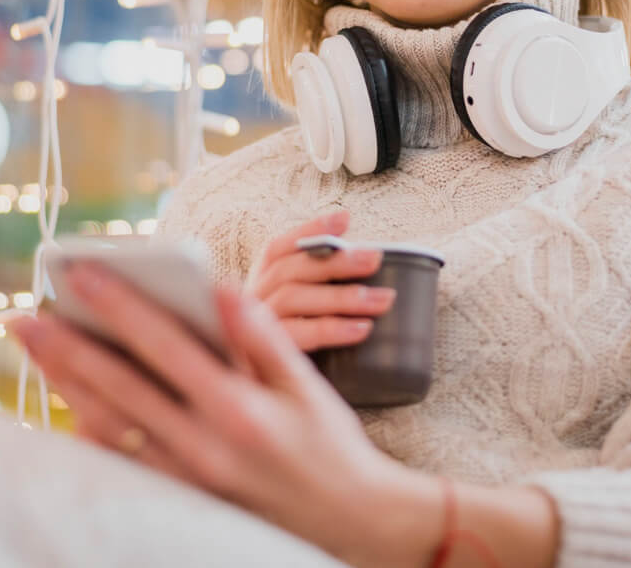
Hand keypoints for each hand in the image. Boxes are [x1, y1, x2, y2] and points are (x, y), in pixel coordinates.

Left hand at [10, 262, 438, 567]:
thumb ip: (260, 334)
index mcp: (237, 407)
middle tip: (23, 316)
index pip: (163, 345)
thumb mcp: (307, 382)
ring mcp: (187, 478)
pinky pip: (122, 463)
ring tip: (35, 351)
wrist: (350, 520)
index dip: (119, 305)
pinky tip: (68, 405)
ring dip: (66, 386)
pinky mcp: (182, 498)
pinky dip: (89, 433)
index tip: (81, 273)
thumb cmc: (330, 444)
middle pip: (118, 387)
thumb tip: (217, 287)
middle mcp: (203, 445)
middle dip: (66, 347)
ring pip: (109, 426)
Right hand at [245, 211, 396, 352]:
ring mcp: (247, 329)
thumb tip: (365, 263)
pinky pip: (299, 336)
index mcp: (255, 286)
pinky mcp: (255, 358)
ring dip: (341, 295)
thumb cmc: (282, 361)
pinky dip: (332, 329)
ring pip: (294, 298)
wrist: (260, 413)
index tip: (345, 218)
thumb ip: (316, 294)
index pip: (277, 248)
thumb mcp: (296, 320)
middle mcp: (247, 302)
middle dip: (335, 261)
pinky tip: (362, 329)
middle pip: (290, 270)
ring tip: (383, 299)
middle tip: (375, 258)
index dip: (308, 230)